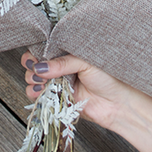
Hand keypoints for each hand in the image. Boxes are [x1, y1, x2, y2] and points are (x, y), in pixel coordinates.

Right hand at [20, 51, 138, 130]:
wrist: (119, 104)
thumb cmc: (109, 78)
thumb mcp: (86, 62)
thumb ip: (63, 63)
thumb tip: (41, 66)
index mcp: (68, 52)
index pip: (46, 47)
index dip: (36, 50)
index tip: (33, 55)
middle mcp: (62, 66)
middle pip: (36, 63)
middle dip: (32, 66)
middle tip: (37, 70)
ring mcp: (59, 82)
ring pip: (35, 78)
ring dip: (32, 80)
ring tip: (40, 82)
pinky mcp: (58, 98)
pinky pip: (40, 95)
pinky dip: (35, 93)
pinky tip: (39, 91)